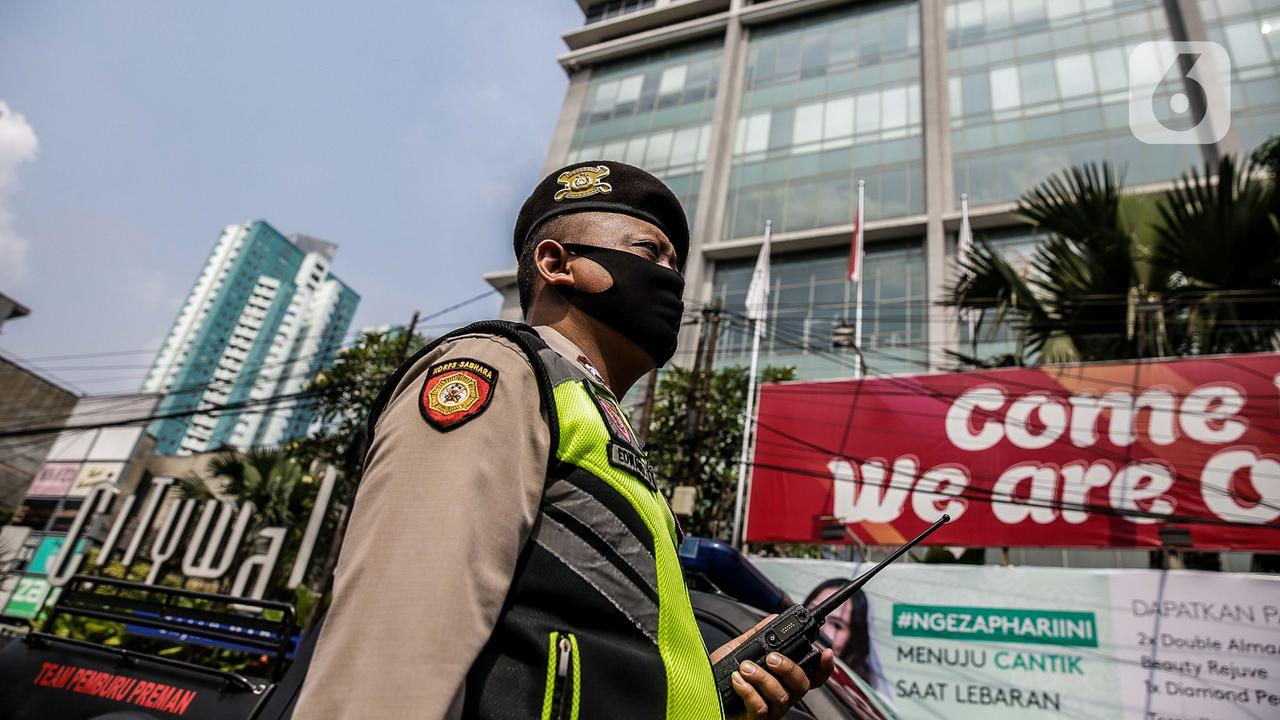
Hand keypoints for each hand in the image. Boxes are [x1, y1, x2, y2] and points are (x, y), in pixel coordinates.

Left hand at [710, 615, 834, 719]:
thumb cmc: (720, 680)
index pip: (810, 675)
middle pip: (802, 685)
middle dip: (789, 668)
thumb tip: (772, 619)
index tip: (825, 652)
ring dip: (763, 678)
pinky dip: (749, 691)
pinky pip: (761, 708)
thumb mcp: (736, 651)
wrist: (699, 695)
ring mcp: (770, 711)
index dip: (823, 666)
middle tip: (771, 658)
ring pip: (782, 696)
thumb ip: (756, 637)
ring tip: (745, 668)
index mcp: (780, 680)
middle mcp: (780, 696)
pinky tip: (737, 681)